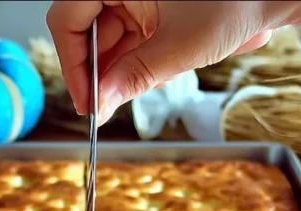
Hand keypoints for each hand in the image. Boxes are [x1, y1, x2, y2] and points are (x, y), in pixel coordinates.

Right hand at [46, 1, 294, 124]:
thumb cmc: (234, 2)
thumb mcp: (179, 48)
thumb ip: (134, 77)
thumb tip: (101, 105)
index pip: (67, 20)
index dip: (72, 64)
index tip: (87, 100)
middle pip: (85, 32)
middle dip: (98, 73)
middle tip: (105, 109)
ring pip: (107, 41)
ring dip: (120, 71)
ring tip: (142, 84)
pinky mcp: (148, 9)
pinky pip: (127, 40)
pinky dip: (135, 62)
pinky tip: (151, 72)